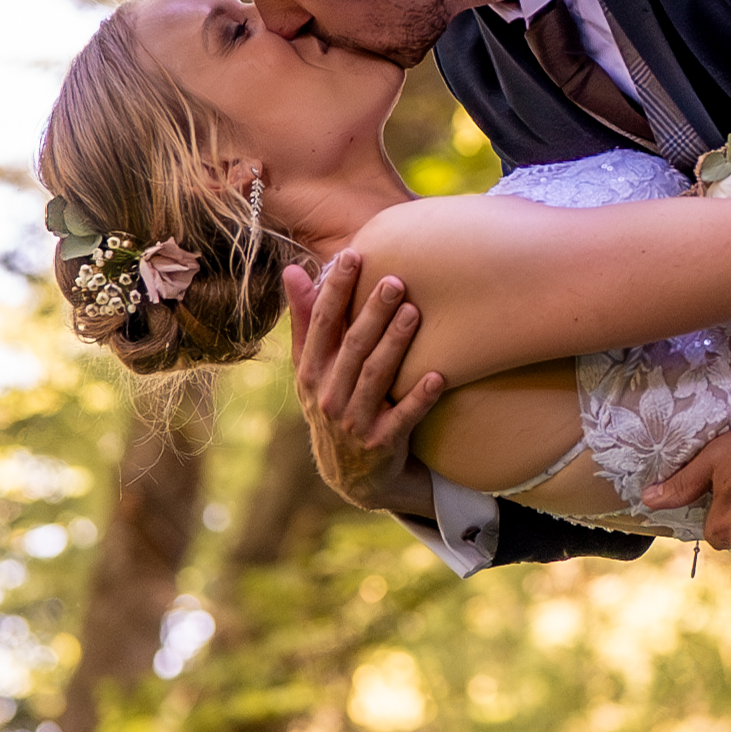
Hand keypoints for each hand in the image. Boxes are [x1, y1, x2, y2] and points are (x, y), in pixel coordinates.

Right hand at [284, 249, 444, 515]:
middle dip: (372, 313)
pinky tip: (439, 375)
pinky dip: (420, 397)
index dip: (334, 290)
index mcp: (310, 373)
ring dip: (395, 345)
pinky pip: (404, 416)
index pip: (321, 325)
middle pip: (352, 347)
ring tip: (414, 313)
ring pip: (376, 377)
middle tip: (395, 280)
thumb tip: (291, 269)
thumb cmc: (334, 405)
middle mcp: (328, 396)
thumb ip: (306, 320)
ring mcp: (354, 422)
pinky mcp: (382, 443)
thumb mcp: (312, 369)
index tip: (351, 256)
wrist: (352, 475)